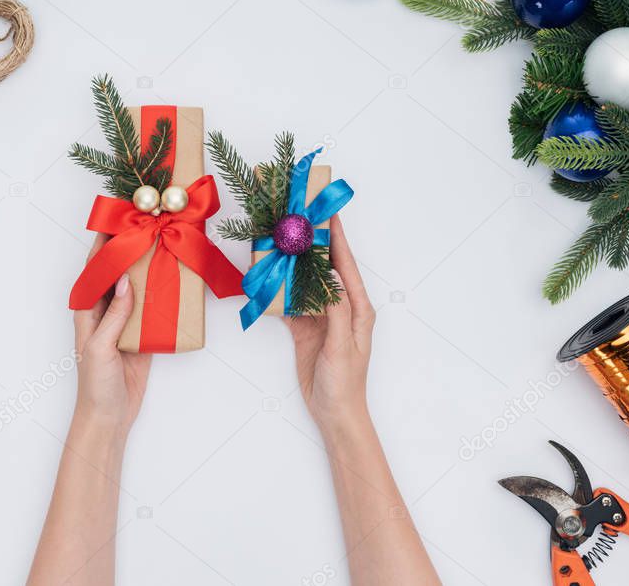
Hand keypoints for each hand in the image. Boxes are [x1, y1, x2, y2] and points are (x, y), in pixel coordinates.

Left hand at [73, 234, 152, 436]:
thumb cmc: (95, 384)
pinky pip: (153, 309)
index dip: (103, 245)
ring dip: (148, 270)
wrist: (109, 416)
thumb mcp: (100, 347)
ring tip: (164, 247)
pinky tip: (175, 281)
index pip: (94, 270)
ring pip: (137, 287)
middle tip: (149, 229)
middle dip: (130, 251)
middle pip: (118, 273)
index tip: (118, 222)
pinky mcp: (142, 335)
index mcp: (87, 311)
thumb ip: (113, 314)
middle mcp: (104, 311)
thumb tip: (123, 280)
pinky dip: (162, 295)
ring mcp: (124, 321)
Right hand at [285, 216, 374, 434]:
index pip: (346, 267)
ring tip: (281, 243)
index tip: (329, 216)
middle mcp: (341, 308)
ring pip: (306, 284)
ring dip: (294, 267)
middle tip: (300, 221)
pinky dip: (280, 292)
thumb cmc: (346, 383)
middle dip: (314, 246)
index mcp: (358, 309)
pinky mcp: (305, 329)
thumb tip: (329, 281)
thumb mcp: (343, 346)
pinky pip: (292, 304)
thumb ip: (337, 313)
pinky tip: (270, 279)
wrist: (334, 413)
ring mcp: (322, 318)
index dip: (338, 240)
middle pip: (325, 270)